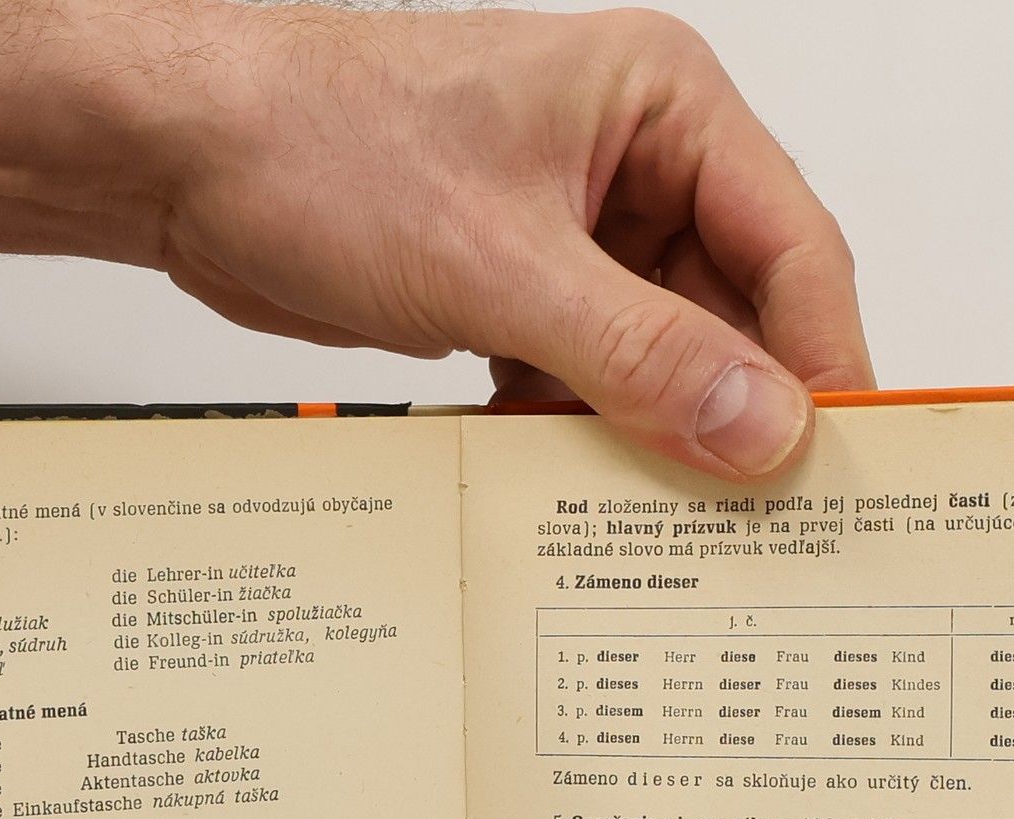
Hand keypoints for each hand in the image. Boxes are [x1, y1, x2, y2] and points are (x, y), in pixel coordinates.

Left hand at [143, 5, 872, 476]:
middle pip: (734, 314)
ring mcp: (578, 236)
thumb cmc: (320, 144)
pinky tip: (560, 478)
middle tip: (749, 516)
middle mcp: (635, 166)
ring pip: (662, 360)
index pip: (791, 247)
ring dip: (652, 434)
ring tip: (651, 513)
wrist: (186, 161)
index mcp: (664, 107)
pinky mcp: (523, 294)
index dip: (819, 361)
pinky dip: (581, 434)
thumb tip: (761, 426)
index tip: (827, 463)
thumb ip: (640, 354)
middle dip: (733, 411)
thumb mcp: (500, 265)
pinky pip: (593, 382)